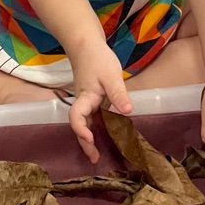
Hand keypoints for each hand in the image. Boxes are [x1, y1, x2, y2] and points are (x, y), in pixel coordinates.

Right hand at [67, 42, 131, 164]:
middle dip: (85, 143)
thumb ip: (118, 93)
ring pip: (84, 123)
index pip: (76, 116)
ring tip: (96, 154)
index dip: (80, 129)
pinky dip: (93, 129)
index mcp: (85, 97)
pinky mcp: (91, 99)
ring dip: (88, 139)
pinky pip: (90, 117)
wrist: (86, 45)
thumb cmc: (97, 58)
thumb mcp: (111, 75)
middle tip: (95, 159)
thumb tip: (128, 112)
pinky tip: (102, 135)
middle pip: (79, 125)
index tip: (90, 139)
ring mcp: (86, 101)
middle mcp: (83, 102)